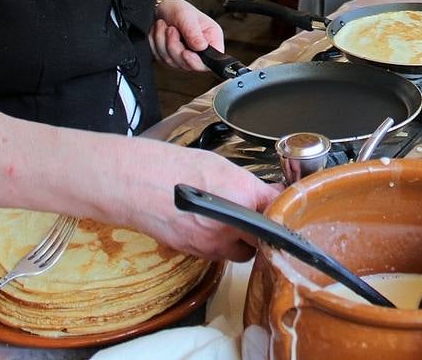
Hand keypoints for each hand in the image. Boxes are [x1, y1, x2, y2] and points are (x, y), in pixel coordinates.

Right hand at [127, 144, 280, 262]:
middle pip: (266, 240)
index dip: (281, 207)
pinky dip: (220, 246)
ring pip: (243, 253)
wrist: (140, 184)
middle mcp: (233, 224)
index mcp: (245, 195)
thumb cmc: (176, 167)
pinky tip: (209, 229)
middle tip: (258, 219)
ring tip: (233, 225)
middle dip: (265, 232)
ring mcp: (214, 243)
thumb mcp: (222, 166)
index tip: (282, 205)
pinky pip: (218, 255)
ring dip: (244, 243)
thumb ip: (249, 184)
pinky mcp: (197, 253)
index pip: (278, 208)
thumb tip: (267, 192)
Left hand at [151, 0, 225, 71]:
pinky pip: (160, 58)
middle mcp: (200, 52)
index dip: (196, 62)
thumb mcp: (187, 16)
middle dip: (174, 46)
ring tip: (163, 26)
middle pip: (187, 64)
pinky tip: (159, 32)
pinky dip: (155, 44)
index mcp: (212, 41)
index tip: (185, 52)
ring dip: (162, 42)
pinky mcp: (170, 59)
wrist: (163, 8)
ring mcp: (184, 58)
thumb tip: (202, 47)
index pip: (209, 62)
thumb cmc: (179, 9)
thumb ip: (194, 33)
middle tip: (171, 29)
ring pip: (171, 61)